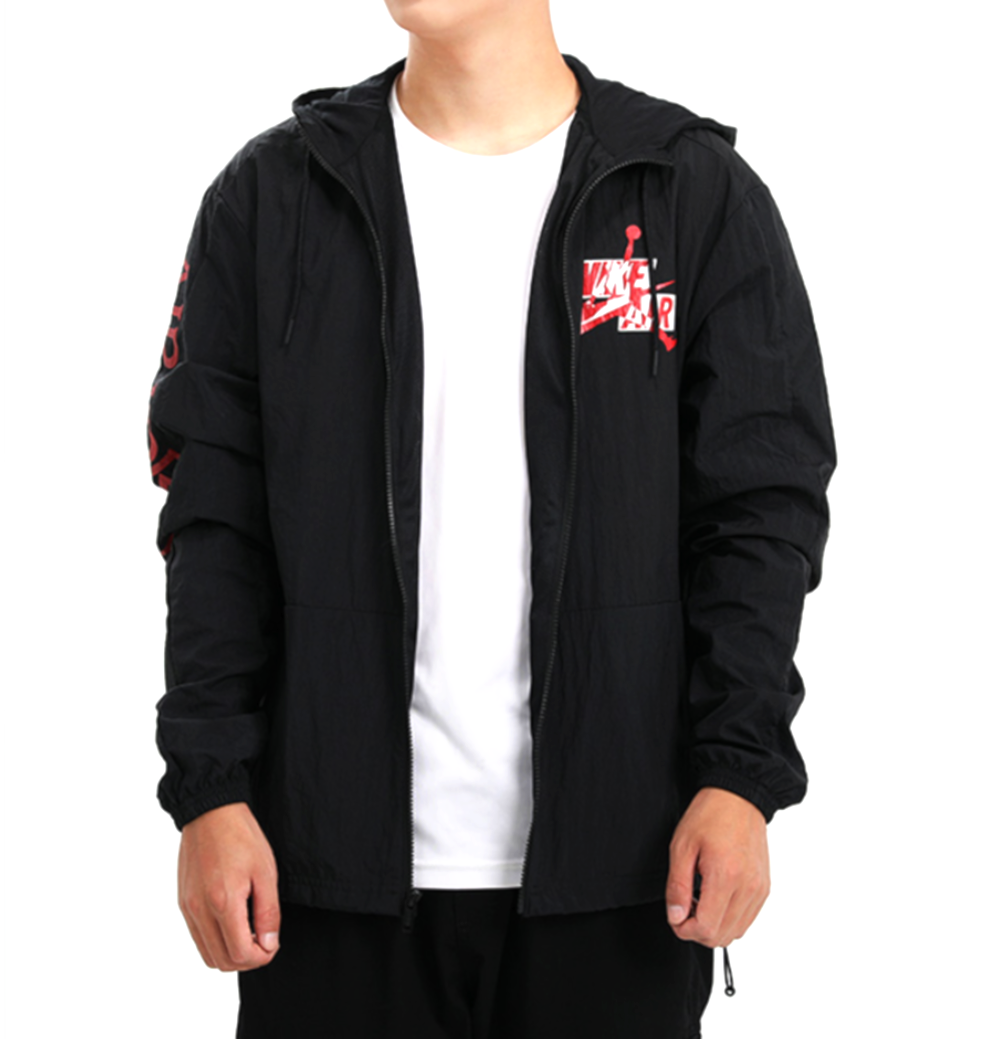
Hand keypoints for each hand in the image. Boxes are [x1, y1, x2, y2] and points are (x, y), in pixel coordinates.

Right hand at [178, 801, 280, 971]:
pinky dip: (215, 942)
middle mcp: (200, 910)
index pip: (240, 954)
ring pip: (207, 954)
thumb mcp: (266, 872)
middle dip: (247, 959)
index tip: (273, 944)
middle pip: (222, 961)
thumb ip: (268, 913)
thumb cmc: (241, 836)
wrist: (210, 812)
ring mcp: (188, 908)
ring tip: (249, 932)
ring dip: (230, 954)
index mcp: (223, 902)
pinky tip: (232, 923)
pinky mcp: (183, 902)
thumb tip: (269, 944)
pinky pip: (197, 937)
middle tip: (264, 940)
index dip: (261, 957)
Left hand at [665, 786, 769, 947]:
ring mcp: (760, 889)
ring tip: (699, 902)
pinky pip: (747, 919)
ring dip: (713, 927)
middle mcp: (748, 887)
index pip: (707, 928)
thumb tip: (676, 917)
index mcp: (726, 876)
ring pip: (735, 932)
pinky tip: (715, 899)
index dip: (684, 930)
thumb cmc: (710, 815)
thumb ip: (677, 887)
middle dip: (697, 931)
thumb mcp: (682, 846)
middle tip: (684, 909)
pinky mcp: (765, 888)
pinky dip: (729, 919)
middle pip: (721, 936)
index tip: (675, 917)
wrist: (740, 797)